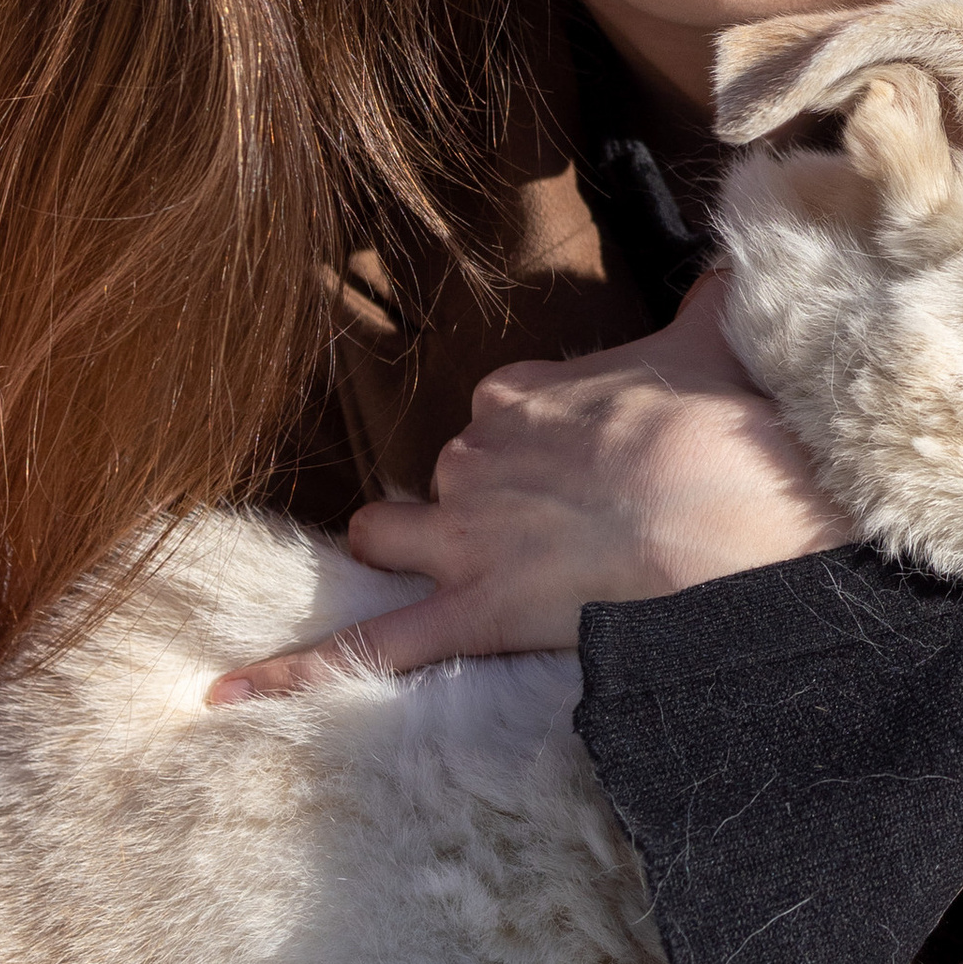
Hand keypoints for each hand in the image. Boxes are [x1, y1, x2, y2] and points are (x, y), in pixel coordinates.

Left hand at [208, 276, 852, 702]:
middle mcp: (474, 457)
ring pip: (390, 538)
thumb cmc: (730, 428)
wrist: (737, 504)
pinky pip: (369, 650)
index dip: (531, 449)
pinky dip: (293, 673)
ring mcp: (466, 538)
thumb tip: (728, 267)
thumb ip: (708, 304)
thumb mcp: (714, 344)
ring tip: (437, 578)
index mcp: (519, 395)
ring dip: (402, 555)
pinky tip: (225, 695)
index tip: (581, 465)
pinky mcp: (473, 613)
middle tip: (553, 533)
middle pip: (442, 482)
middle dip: (476, 508)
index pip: (494, 417)